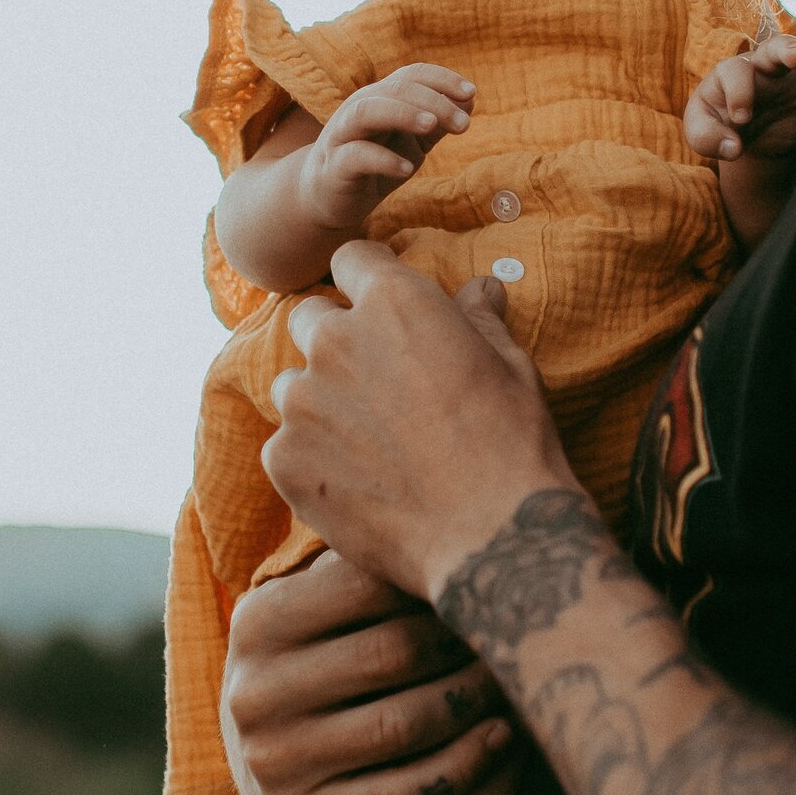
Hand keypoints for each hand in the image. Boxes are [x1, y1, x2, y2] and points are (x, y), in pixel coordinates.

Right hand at [219, 550, 519, 794]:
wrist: (279, 761)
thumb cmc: (323, 657)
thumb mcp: (316, 605)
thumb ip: (358, 559)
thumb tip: (439, 473)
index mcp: (258, 622)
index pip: (366, 587)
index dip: (438, 579)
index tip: (495, 568)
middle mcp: (254, 692)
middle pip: (391, 656)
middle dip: (465, 641)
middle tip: (524, 625)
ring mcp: (275, 761)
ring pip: (403, 726)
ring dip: (475, 701)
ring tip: (521, 677)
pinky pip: (403, 794)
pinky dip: (463, 764)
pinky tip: (505, 737)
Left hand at [261, 244, 575, 605]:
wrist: (491, 536)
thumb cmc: (511, 444)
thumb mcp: (509, 366)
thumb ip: (479, 320)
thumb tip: (480, 288)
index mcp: (393, 301)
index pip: (351, 258)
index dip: (367, 280)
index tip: (378, 306)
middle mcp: (335, 340)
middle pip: (308, 316)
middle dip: (333, 338)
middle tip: (373, 383)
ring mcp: (302, 402)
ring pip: (291, 386)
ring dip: (318, 402)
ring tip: (367, 444)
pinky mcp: (284, 459)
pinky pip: (284, 445)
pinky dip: (310, 459)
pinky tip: (356, 484)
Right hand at [300, 64, 474, 237]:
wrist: (328, 197)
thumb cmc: (374, 163)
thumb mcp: (412, 142)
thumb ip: (437, 122)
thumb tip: (470, 100)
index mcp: (380, 98)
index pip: (411, 75)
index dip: (442, 79)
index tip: (472, 93)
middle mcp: (359, 108)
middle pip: (395, 90)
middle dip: (433, 102)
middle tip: (464, 124)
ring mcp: (343, 136)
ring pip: (367, 111)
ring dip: (402, 114)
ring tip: (431, 126)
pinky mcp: (334, 167)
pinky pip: (355, 155)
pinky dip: (383, 159)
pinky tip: (407, 169)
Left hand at [684, 28, 795, 240]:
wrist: (752, 131)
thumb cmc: (721, 125)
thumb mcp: (702, 132)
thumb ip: (706, 138)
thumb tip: (733, 148)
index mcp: (734, 73)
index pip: (734, 72)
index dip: (739, 93)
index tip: (741, 120)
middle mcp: (769, 65)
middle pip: (778, 46)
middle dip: (788, 50)